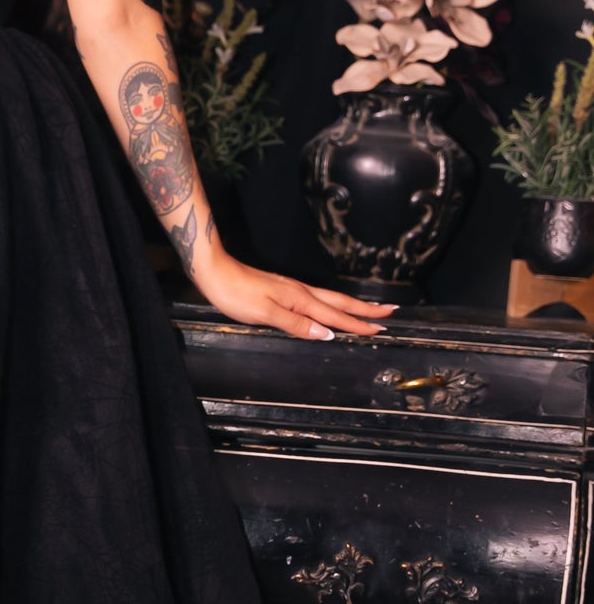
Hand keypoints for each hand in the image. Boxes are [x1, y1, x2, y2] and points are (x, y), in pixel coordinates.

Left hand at [194, 251, 398, 340]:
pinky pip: (316, 298)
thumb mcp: (264, 313)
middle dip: (364, 310)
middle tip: (388, 313)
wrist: (214, 270)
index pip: (334, 315)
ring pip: (329, 299)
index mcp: (299, 299)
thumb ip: (296, 324)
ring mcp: (291, 289)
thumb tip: (326, 334)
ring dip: (351, 305)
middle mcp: (300, 292)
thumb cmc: (235, 292)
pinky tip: (329, 307)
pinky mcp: (282, 289)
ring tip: (368, 310)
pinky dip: (331, 304)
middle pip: (339, 302)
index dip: (357, 324)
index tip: (380, 329)